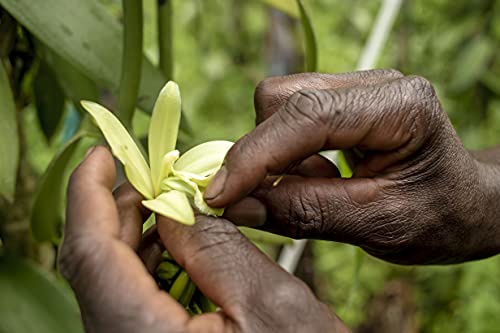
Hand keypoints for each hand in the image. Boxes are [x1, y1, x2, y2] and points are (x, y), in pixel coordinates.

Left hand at [59, 146, 348, 332]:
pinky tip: (184, 247)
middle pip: (99, 266)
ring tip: (177, 207)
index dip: (89, 196)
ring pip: (115, 281)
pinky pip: (135, 299)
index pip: (91, 255)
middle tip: (154, 176)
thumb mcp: (269, 304)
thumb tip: (176, 202)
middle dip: (124, 211)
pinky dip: (156, 265)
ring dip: (143, 236)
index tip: (100, 156)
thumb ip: (216, 248)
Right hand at [205, 69, 499, 264]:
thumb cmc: (437, 216)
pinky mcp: (341, 99)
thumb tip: (235, 206)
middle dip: (262, 153)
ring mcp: (356, 86)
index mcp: (400, 107)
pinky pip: (288, 117)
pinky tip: (316, 177)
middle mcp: (374, 83)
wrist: (464, 202)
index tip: (218, 195)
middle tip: (269, 201)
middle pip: (282, 99)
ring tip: (311, 189)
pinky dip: (286, 153)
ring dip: (274, 154)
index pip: (308, 117)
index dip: (256, 156)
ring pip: (277, 104)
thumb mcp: (377, 226)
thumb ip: (305, 213)